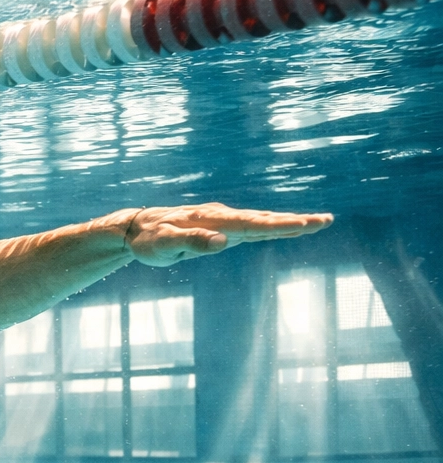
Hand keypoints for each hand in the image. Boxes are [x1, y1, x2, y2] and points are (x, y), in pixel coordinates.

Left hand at [125, 203, 331, 266]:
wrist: (136, 228)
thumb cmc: (148, 240)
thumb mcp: (164, 245)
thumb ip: (191, 243)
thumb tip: (222, 241)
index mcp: (210, 220)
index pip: (250, 224)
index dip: (278, 225)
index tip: (304, 224)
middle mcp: (220, 216)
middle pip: (263, 219)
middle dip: (294, 221)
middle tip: (326, 221)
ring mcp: (222, 220)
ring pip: (260, 221)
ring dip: (289, 222)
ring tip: (318, 222)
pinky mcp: (221, 226)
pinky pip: (252, 225)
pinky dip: (272, 226)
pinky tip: (288, 227)